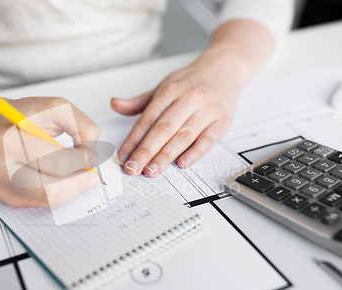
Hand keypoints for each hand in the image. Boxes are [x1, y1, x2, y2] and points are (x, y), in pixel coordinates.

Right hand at [0, 97, 100, 206]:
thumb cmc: (23, 116)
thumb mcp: (56, 106)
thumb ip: (81, 125)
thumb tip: (93, 153)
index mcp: (7, 138)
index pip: (56, 161)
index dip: (82, 162)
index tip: (93, 157)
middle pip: (49, 188)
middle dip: (77, 182)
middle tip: (90, 175)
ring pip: (45, 200)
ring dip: (68, 190)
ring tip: (76, 176)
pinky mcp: (0, 195)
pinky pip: (37, 203)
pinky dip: (54, 193)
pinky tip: (57, 178)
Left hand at [111, 52, 240, 177]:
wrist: (225, 67)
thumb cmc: (192, 81)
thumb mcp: (164, 86)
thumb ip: (140, 101)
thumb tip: (115, 104)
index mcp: (170, 91)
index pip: (147, 119)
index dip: (133, 140)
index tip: (123, 156)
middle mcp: (188, 100)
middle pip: (163, 130)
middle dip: (146, 152)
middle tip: (133, 168)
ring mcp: (206, 111)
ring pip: (183, 137)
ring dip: (165, 156)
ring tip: (151, 170)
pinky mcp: (222, 121)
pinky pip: (207, 140)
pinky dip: (195, 153)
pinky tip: (182, 163)